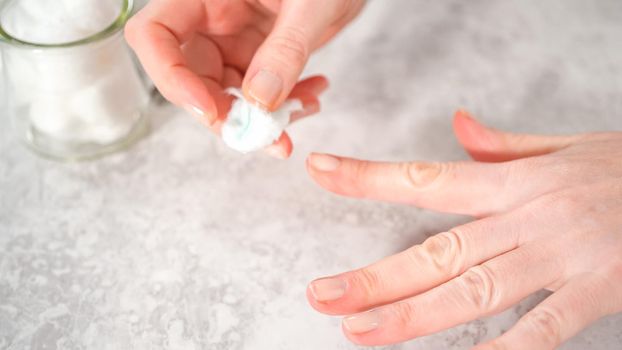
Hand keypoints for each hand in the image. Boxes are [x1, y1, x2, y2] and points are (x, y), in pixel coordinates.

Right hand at [125, 0, 363, 157]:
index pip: (153, 34)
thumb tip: (260, 101)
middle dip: (224, 113)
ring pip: (227, 95)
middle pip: (190, 78)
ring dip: (262, 118)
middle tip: (265, 134)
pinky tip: (312, 96)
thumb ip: (285, 50)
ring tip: (304, 110)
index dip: (169, 76)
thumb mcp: (311, 4)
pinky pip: (258, 95)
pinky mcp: (259, 57)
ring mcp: (234, 40)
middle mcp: (211, 19)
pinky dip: (284, 107)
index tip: (209, 109)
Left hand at [305, 111, 621, 348]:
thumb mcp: (567, 145)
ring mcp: (561, 257)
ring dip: (413, 314)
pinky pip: (542, 329)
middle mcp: (528, 217)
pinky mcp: (596, 290)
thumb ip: (505, 146)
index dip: (369, 177)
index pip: (426, 178)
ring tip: (359, 331)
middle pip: (438, 250)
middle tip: (322, 294)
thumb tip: (458, 127)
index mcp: (515, 182)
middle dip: (376, 276)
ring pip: (474, 290)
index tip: (321, 172)